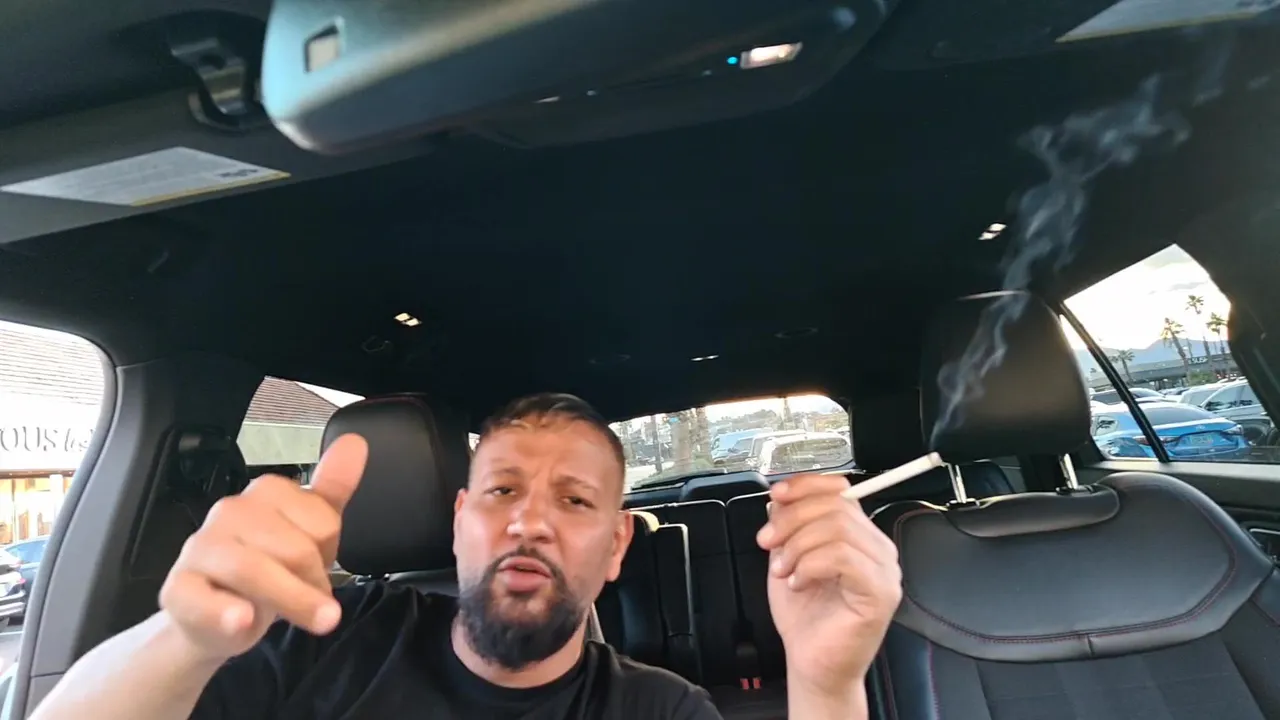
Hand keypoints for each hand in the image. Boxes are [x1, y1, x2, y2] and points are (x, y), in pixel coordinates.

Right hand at [158, 434, 367, 661]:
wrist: (219, 614)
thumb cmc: (268, 566)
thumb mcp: (309, 530)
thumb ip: (332, 489)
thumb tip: (356, 443)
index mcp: (265, 492)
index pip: (322, 523)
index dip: (329, 554)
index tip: (320, 569)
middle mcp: (230, 511)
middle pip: (293, 549)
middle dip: (313, 585)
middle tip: (316, 606)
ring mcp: (200, 549)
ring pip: (252, 571)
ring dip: (292, 603)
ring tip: (312, 623)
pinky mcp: (177, 588)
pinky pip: (202, 599)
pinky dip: (226, 613)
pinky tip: (243, 620)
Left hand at [756, 473, 900, 700]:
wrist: (812, 666)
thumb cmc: (805, 618)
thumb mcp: (789, 557)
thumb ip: (789, 526)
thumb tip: (781, 497)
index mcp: (860, 537)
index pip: (841, 492)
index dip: (806, 486)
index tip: (776, 496)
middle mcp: (879, 550)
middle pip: (836, 507)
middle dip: (792, 519)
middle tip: (767, 541)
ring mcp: (884, 572)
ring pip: (837, 529)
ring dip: (797, 546)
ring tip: (783, 571)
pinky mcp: (880, 594)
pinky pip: (843, 558)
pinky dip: (810, 566)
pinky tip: (799, 584)